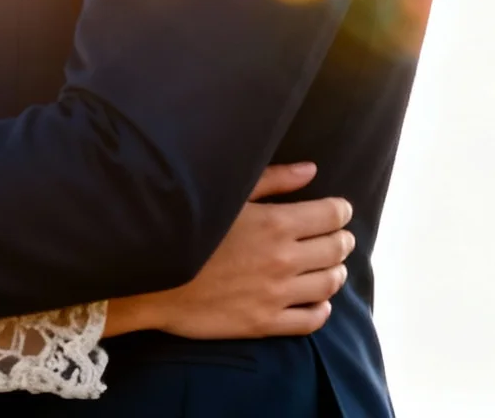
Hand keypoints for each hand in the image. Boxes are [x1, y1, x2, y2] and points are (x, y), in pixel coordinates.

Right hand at [107, 162, 353, 339]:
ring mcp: (276, 294)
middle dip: (343, 239)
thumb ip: (273, 181)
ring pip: (329, 284)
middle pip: (336, 249)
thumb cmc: (187, 228)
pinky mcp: (264, 323)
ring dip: (336, 271)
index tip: (339, 210)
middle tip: (339, 237)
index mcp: (276, 223)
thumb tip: (311, 170)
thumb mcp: (229, 195)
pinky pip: (311, 320)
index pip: (332, 215)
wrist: (151, 280)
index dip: (341, 210)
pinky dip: (322, 309)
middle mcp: (283, 260)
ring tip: (330, 266)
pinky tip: (317, 300)